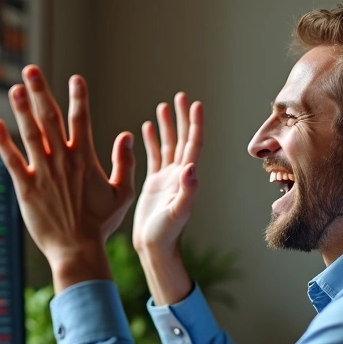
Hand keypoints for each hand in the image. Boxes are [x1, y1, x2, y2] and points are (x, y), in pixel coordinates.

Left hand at [0, 66, 136, 290]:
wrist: (78, 250)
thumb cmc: (100, 225)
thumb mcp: (122, 194)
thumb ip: (125, 164)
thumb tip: (128, 136)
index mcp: (85, 160)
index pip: (81, 120)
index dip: (78, 97)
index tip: (75, 78)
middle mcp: (63, 161)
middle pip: (50, 118)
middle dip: (41, 91)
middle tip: (30, 69)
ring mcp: (43, 173)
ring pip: (31, 134)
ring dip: (22, 109)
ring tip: (14, 87)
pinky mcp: (26, 188)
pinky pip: (12, 160)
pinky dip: (3, 142)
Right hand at [133, 93, 202, 255]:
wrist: (155, 247)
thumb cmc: (167, 234)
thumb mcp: (177, 212)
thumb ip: (186, 191)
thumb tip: (191, 168)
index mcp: (185, 178)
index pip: (193, 145)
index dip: (195, 124)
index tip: (196, 104)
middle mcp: (179, 175)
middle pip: (182, 140)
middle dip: (181, 118)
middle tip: (180, 96)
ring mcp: (166, 178)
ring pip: (167, 145)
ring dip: (166, 126)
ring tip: (163, 106)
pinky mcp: (153, 183)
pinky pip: (153, 157)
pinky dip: (151, 141)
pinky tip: (147, 128)